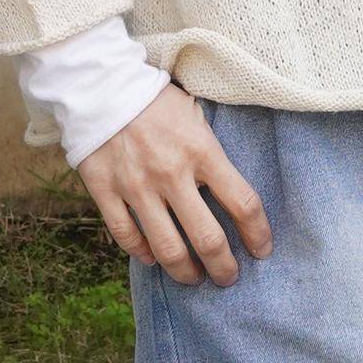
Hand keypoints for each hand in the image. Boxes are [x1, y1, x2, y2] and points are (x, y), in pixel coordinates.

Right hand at [76, 83, 272, 286]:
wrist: (100, 84)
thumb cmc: (155, 99)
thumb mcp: (196, 115)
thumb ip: (212, 153)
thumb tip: (229, 193)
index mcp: (202, 150)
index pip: (243, 203)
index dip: (258, 234)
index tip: (262, 250)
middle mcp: (172, 173)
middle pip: (208, 238)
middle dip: (224, 267)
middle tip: (229, 278)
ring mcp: (136, 185)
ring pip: (167, 248)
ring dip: (186, 272)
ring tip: (194, 278)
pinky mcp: (105, 190)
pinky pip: (126, 235)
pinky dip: (142, 253)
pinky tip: (153, 257)